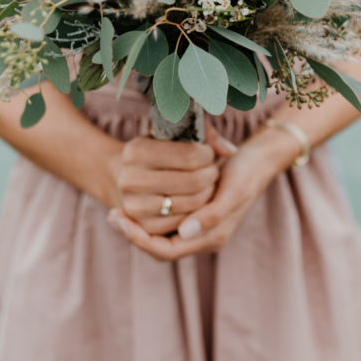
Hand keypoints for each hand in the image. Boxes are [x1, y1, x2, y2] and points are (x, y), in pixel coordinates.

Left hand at [108, 127, 284, 260]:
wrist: (258, 159)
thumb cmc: (246, 172)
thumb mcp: (232, 191)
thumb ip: (211, 215)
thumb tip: (183, 232)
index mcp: (213, 236)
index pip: (167, 251)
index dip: (141, 240)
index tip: (121, 220)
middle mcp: (202, 237)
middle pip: (159, 247)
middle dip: (134, 234)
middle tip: (112, 215)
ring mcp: (197, 226)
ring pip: (159, 237)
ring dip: (137, 227)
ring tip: (115, 212)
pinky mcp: (192, 212)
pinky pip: (164, 223)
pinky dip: (147, 215)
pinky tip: (132, 205)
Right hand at [111, 125, 238, 235]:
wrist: (130, 178)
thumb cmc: (161, 152)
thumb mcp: (177, 134)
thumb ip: (207, 136)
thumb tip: (230, 151)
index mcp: (136, 151)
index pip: (190, 155)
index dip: (208, 155)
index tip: (209, 153)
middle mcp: (130, 180)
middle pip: (193, 182)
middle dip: (210, 175)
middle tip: (212, 170)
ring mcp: (134, 206)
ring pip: (191, 204)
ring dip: (208, 194)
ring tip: (207, 184)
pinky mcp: (143, 226)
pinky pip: (183, 223)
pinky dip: (197, 212)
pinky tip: (198, 200)